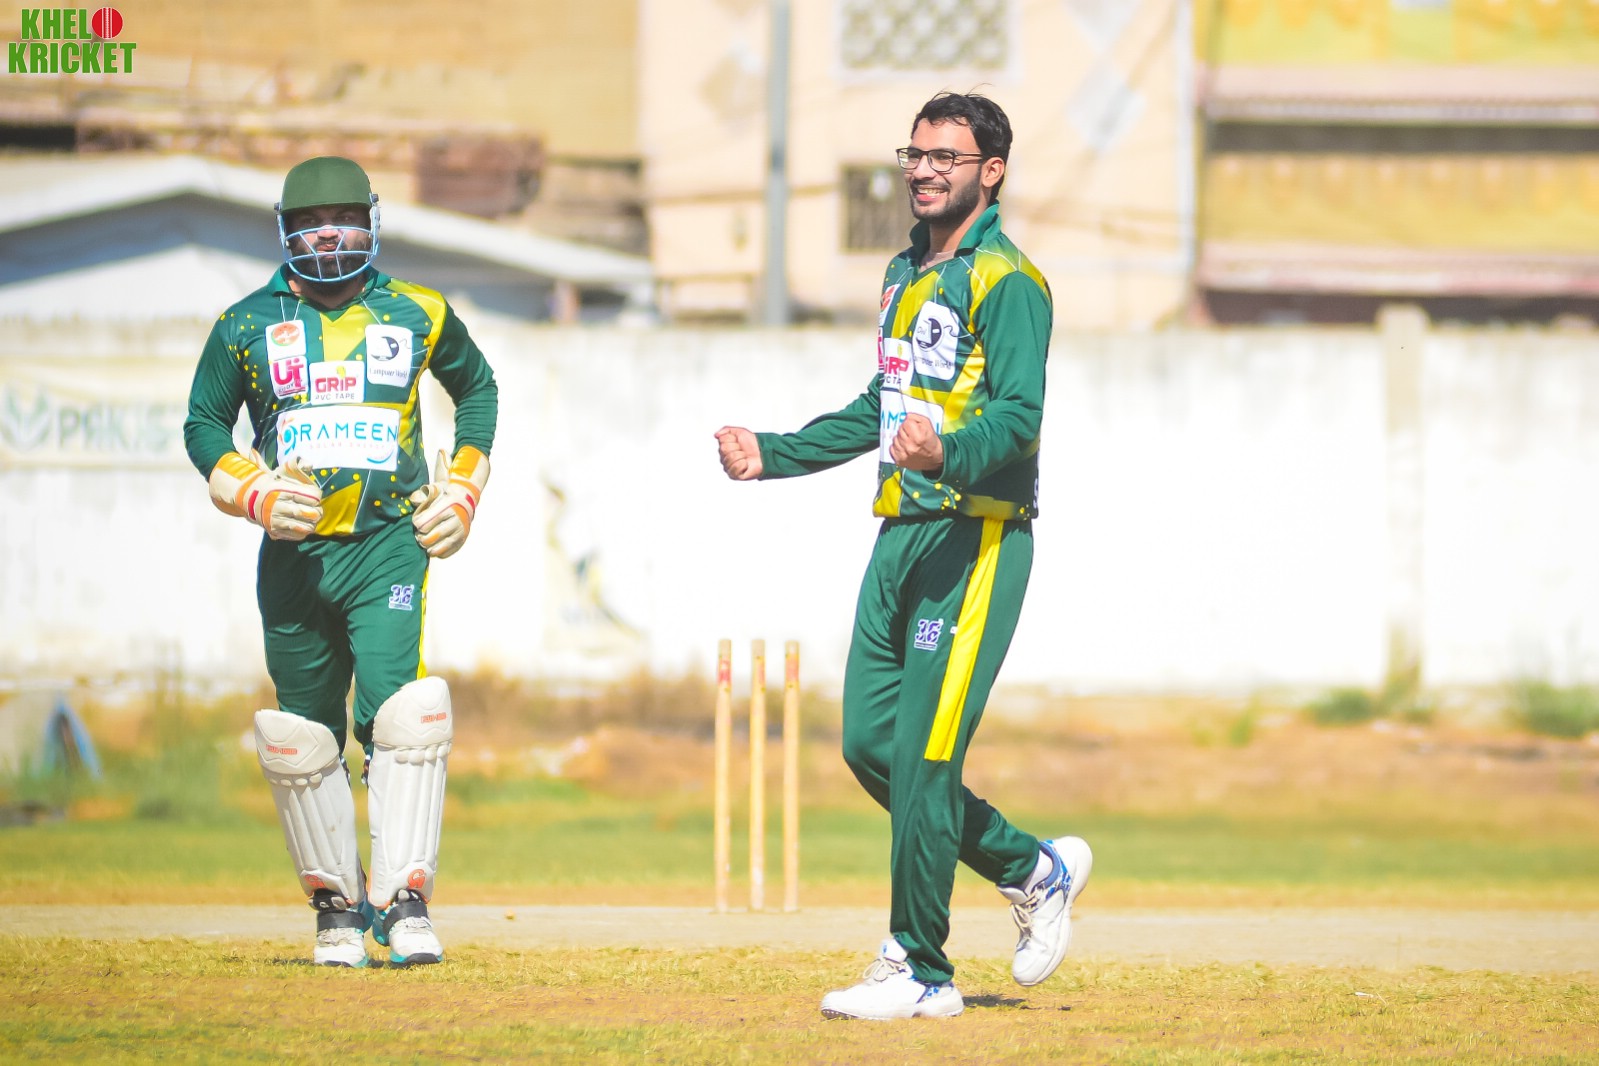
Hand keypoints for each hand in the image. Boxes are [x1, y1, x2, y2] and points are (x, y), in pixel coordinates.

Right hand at [208, 450, 322, 540]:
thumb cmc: (272, 485)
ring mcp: (276, 519)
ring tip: (311, 519)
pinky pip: (296, 535)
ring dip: (312, 523)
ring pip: (305, 526)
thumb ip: (298, 468)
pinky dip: (303, 532)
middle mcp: (280, 505)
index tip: (316, 496)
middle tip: (317, 510)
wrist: (249, 496)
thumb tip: (309, 464)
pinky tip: (302, 525)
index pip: (312, 497)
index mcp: (284, 491)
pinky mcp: (274, 530)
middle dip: (318, 512)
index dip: (317, 497)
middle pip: (310, 513)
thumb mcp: (282, 474)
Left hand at [409, 446, 490, 558]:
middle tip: (419, 533)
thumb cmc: (446, 495)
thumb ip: (422, 494)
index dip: (416, 523)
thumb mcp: (435, 489)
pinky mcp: (461, 542)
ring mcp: (460, 534)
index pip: (423, 524)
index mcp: (448, 508)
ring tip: (425, 540)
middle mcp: (456, 521)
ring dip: (427, 546)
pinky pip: (444, 554)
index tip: (417, 521)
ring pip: (436, 549)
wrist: (466, 499)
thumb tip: (414, 501)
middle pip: (428, 539)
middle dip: (420, 537)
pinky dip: (436, 551)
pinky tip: (434, 543)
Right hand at [715, 426, 762, 480]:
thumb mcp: (740, 431)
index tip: (739, 441)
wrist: (764, 453)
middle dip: (737, 447)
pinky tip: (746, 464)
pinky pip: (736, 467)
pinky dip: (744, 464)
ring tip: (746, 457)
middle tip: (743, 450)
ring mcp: (728, 467)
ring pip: (731, 457)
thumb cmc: (752, 444)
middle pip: (724, 449)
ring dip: (742, 455)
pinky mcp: (734, 475)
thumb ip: (726, 430)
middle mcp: (723, 458)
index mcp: (723, 448)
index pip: (722, 441)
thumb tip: (715, 435)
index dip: (732, 439)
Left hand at [890, 414, 943, 471]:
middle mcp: (910, 446)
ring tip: (909, 442)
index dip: (910, 423)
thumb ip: (914, 417)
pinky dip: (897, 447)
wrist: (934, 457)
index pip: (905, 423)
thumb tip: (905, 417)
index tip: (913, 427)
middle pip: (899, 430)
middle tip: (912, 435)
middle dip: (905, 431)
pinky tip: (904, 448)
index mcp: (918, 436)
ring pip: (895, 439)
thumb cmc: (930, 440)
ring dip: (901, 439)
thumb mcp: (927, 424)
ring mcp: (904, 455)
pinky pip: (891, 449)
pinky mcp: (900, 460)